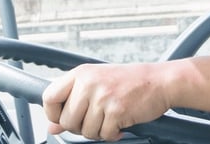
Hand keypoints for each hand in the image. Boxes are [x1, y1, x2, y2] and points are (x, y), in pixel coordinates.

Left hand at [42, 63, 171, 141]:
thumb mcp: (97, 85)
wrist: (160, 81)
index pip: (49, 97)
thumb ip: (72, 102)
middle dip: (80, 128)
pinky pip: (104, 135)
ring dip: (99, 131)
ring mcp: (102, 97)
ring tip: (110, 120)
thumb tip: (52, 126)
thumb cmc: (130, 81)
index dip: (53, 114)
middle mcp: (89, 83)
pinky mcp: (116, 110)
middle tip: (95, 121)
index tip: (63, 119)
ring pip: (85, 131)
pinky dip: (113, 134)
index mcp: (81, 74)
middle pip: (66, 120)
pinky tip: (120, 123)